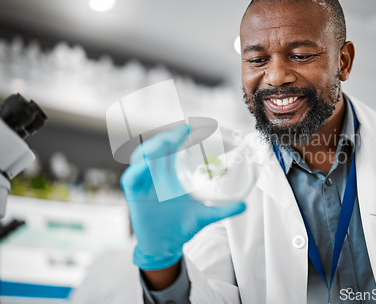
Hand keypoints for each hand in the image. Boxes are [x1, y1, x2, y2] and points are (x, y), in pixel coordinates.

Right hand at [121, 124, 245, 269]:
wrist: (165, 246)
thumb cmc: (181, 225)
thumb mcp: (204, 215)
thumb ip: (223, 210)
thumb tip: (244, 206)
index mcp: (172, 173)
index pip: (171, 148)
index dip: (177, 136)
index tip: (189, 128)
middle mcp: (156, 173)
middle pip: (156, 148)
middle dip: (166, 137)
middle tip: (180, 132)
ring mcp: (144, 182)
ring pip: (141, 157)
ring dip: (151, 148)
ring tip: (165, 142)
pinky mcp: (134, 194)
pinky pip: (131, 178)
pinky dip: (136, 170)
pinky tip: (145, 165)